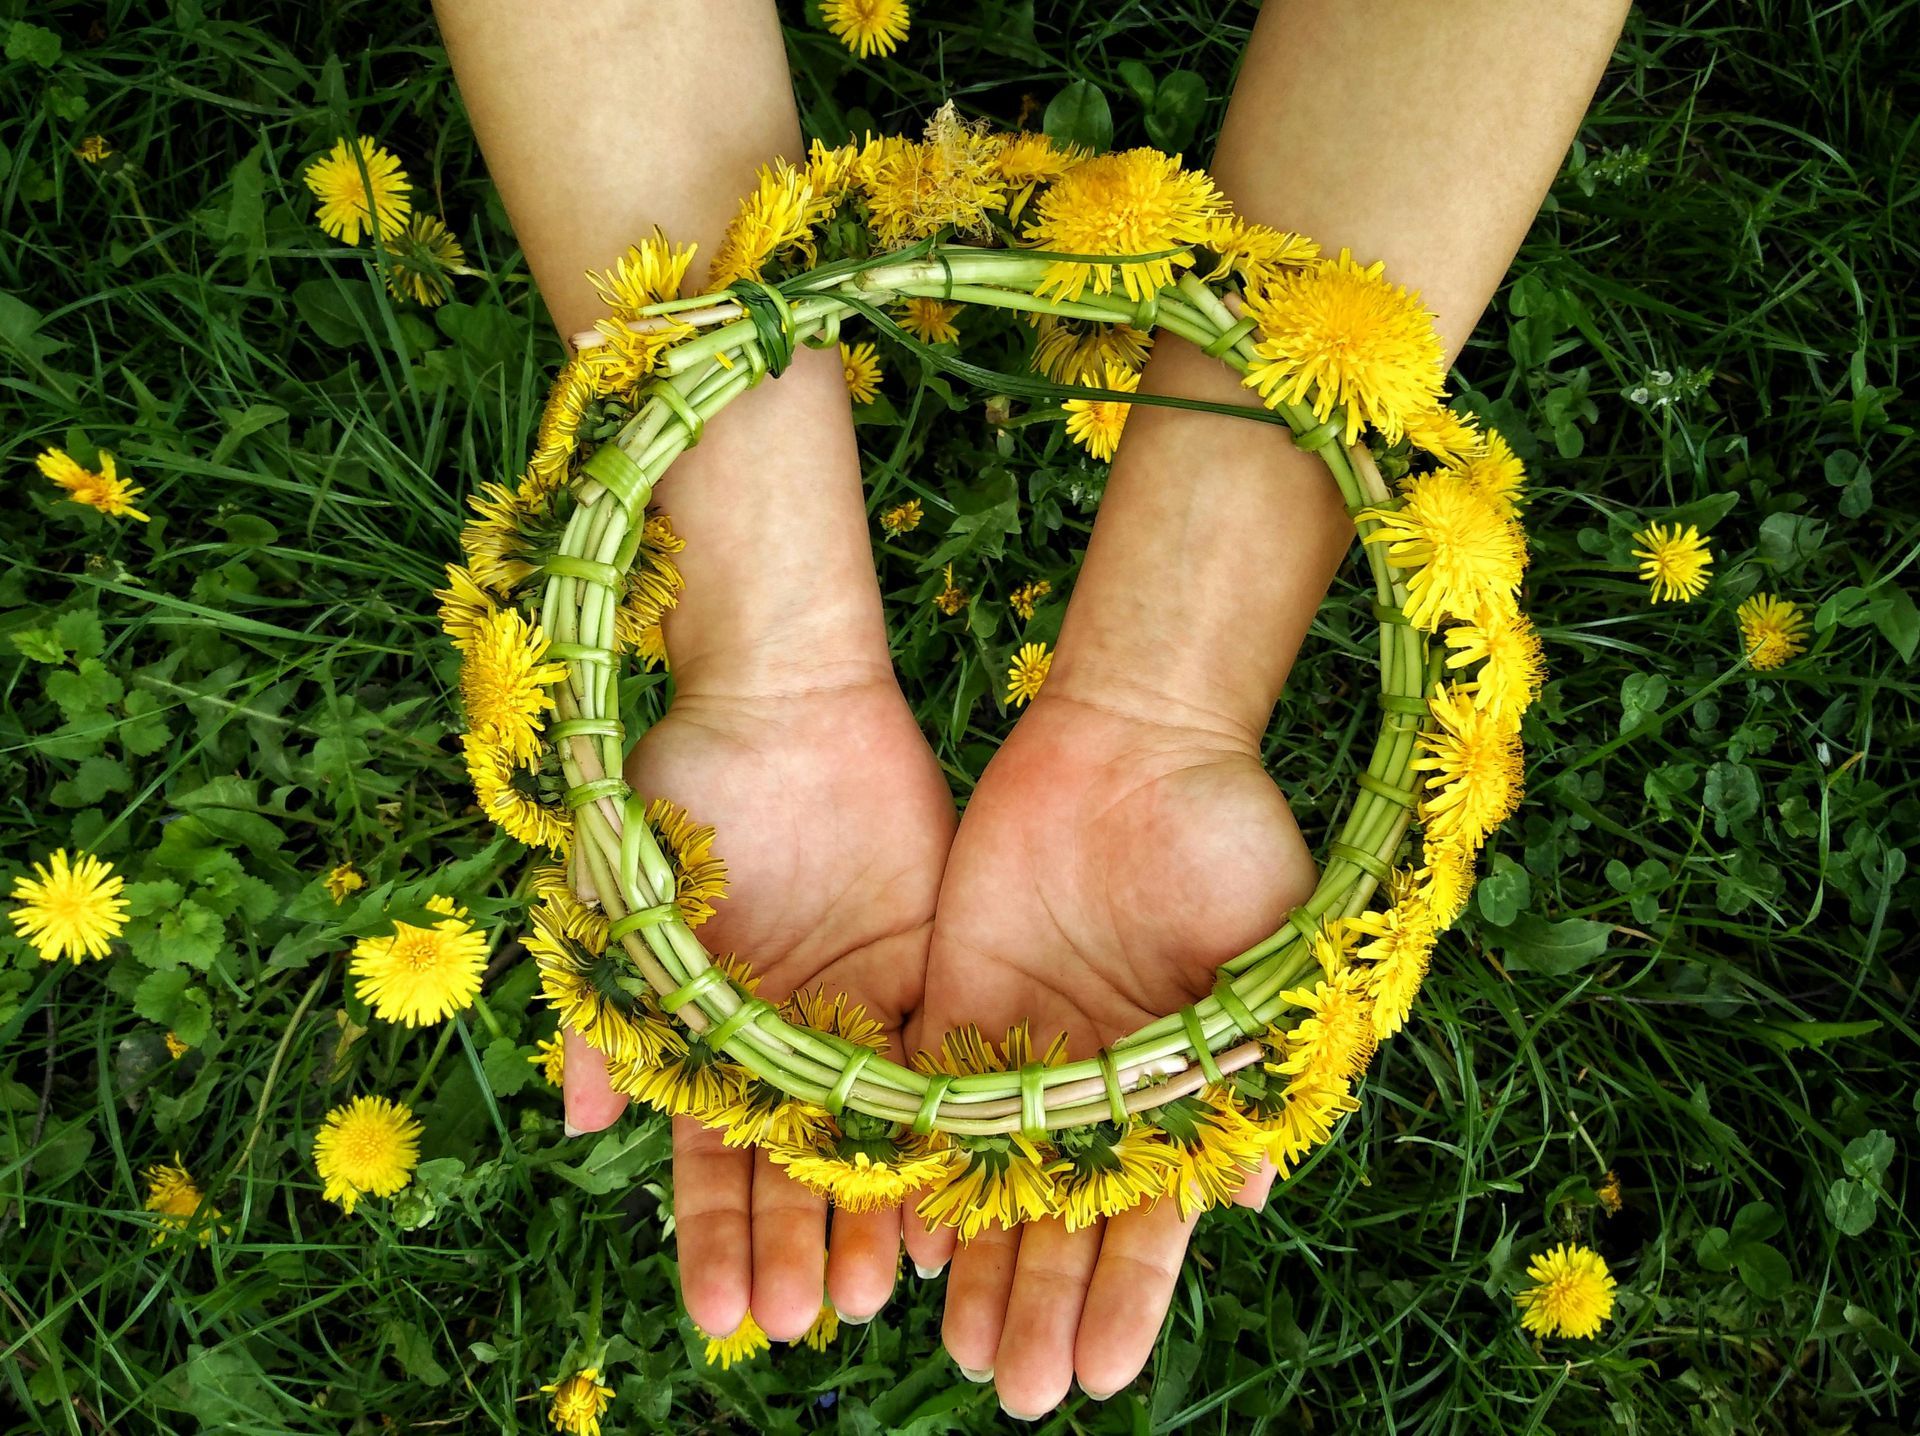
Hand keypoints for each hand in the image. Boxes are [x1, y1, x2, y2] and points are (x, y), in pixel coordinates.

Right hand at [559, 667, 954, 1339]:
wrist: (780, 697)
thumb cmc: (683, 790)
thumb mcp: (625, 901)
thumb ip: (608, 1007)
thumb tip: (583, 1126)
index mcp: (711, 1030)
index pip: (711, 1158)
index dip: (714, 1235)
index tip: (721, 1314)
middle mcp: (787, 1035)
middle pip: (794, 1164)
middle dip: (795, 1243)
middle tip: (805, 1320)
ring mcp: (862, 1008)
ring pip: (872, 1133)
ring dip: (871, 1212)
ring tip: (878, 1291)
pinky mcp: (930, 968)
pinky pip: (941, 1064)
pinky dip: (944, 1131)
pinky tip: (948, 1200)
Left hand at [904, 683, 1318, 1414]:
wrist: (1131, 736)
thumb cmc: (1224, 832)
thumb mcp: (1265, 944)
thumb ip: (1251, 1061)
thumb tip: (1251, 1190)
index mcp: (1175, 1086)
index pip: (1147, 1216)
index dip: (1127, 1295)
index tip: (1100, 1373)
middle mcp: (1093, 1084)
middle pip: (1058, 1216)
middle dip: (1038, 1300)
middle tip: (1015, 1390)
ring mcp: (1020, 1046)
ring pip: (985, 1177)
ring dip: (971, 1262)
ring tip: (954, 1347)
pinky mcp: (952, 998)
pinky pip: (923, 1098)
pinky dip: (910, 1164)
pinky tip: (895, 1235)